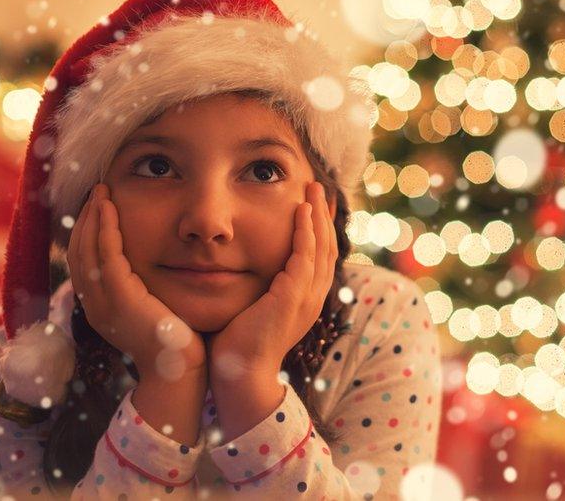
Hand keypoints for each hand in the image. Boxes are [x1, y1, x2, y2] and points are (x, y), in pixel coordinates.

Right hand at [67, 184, 205, 382]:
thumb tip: (152, 267)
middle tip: (96, 191)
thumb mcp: (152, 309)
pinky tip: (110, 208)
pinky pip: (106, 254)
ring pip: (86, 249)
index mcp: (100, 308)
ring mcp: (104, 302)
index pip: (82, 262)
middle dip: (84, 219)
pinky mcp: (120, 298)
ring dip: (92, 217)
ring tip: (101, 192)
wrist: (181, 369)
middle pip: (77, 252)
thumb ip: (144, 287)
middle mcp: (94, 305)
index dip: (85, 232)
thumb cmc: (176, 340)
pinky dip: (105, 228)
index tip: (96, 207)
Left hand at [207, 181, 336, 383]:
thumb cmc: (237, 347)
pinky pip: (305, 256)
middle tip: (319, 188)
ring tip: (313, 189)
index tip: (316, 206)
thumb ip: (255, 289)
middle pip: (327, 248)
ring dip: (317, 215)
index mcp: (305, 301)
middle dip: (324, 216)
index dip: (320, 230)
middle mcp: (312, 298)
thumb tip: (237, 269)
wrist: (239, 376)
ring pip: (321, 247)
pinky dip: (306, 231)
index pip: (320, 258)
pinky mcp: (293, 297)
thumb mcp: (252, 309)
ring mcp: (306, 298)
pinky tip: (302, 210)